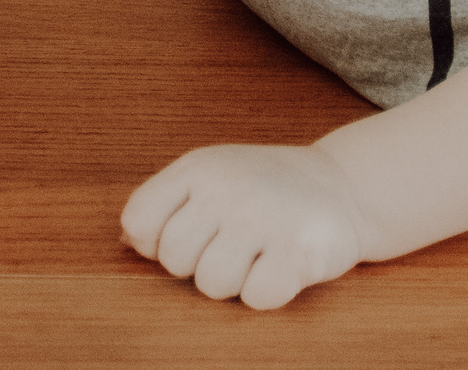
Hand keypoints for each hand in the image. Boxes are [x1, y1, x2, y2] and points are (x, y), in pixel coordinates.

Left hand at [119, 145, 367, 309]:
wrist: (342, 185)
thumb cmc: (264, 186)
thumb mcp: (209, 176)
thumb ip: (165, 204)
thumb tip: (125, 241)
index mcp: (197, 169)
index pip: (140, 221)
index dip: (155, 243)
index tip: (186, 238)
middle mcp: (226, 189)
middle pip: (175, 259)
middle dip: (197, 265)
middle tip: (230, 246)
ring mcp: (263, 218)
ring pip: (212, 285)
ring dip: (233, 282)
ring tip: (255, 255)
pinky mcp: (299, 251)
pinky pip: (256, 298)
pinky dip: (267, 292)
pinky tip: (281, 266)